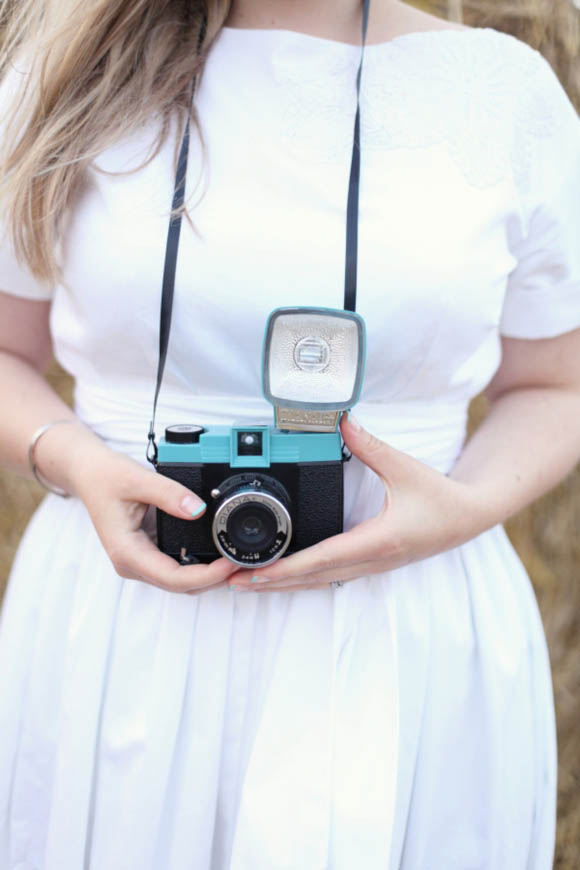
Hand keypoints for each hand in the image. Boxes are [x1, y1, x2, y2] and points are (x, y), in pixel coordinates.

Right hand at [68, 442, 239, 593]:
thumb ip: (168, 494)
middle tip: (244, 560)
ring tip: (236, 558)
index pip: (175, 579)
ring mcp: (141, 561)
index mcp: (127, 553)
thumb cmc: (106, 477)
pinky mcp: (148, 554)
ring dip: (209, 575)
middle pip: (182, 586)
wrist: (90, 473)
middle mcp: (133, 564)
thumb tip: (198, 509)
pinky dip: (200, 565)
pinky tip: (219, 553)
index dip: (207, 575)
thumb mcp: (137, 479)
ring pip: (182, 582)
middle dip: (215, 579)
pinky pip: (178, 568)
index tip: (232, 561)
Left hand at [226, 414, 491, 591]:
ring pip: (318, 582)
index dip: (287, 567)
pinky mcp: (371, 564)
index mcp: (379, 540)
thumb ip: (371, 446)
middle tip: (231, 582)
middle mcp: (372, 560)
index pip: (323, 558)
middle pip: (312, 578)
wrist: (470, 518)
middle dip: (271, 581)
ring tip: (246, 583)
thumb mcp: (406, 468)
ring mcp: (371, 566)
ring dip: (283, 584)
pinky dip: (302, 578)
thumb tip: (343, 422)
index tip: (256, 572)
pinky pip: (329, 577)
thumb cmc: (441, 497)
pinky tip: (284, 576)